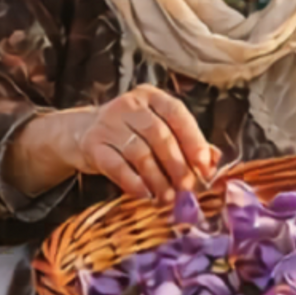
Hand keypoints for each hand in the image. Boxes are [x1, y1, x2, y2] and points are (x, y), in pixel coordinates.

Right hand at [70, 84, 218, 201]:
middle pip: (159, 135)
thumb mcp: (158, 129)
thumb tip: (214, 160)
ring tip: (169, 198)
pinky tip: (145, 194)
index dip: (193, 140)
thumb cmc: (130, 133)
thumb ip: (187, 142)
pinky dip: (133, 182)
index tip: (205, 166)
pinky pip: (116, 165)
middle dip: (177, 166)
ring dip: (158, 179)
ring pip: (140, 153)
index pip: (176, 113)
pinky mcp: (92, 143)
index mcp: (151, 97)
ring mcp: (108, 123)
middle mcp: (129, 105)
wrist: (81, 133)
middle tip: (188, 189)